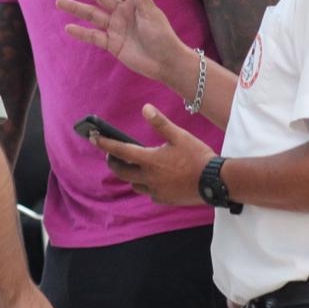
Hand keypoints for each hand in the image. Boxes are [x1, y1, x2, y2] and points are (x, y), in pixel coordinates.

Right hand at [57, 0, 184, 83]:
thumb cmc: (163, 36)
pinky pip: (94, 36)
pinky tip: (68, 27)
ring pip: (92, 15)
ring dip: (76, 8)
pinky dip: (81, 33)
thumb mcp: (152, 14)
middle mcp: (121, 12)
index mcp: (132, 2)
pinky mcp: (112, 44)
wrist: (165, 62)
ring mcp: (115, 28)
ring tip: (59, 1)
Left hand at [89, 103, 214, 205]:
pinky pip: (149, 193)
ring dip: (130, 175)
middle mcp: (148, 178)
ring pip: (134, 184)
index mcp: (150, 160)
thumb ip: (160, 123)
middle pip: (121, 171)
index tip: (92, 137)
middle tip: (111, 154)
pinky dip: (147, 185)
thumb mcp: (180, 136)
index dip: (104, 143)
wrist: (215, 182)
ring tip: (133, 166)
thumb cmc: (198, 157)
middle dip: (113, 162)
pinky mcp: (164, 199)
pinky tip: (155, 179)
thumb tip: (145, 108)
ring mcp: (156, 191)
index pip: (120, 151)